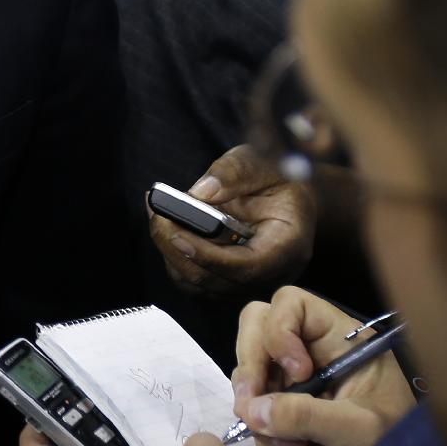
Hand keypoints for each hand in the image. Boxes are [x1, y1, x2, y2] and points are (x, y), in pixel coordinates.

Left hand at [152, 144, 318, 297]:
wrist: (286, 195)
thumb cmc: (278, 178)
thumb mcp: (262, 161)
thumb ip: (234, 173)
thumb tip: (200, 193)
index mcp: (289, 247)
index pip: (247, 268)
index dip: (208, 256)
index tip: (177, 233)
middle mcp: (271, 274)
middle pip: (216, 281)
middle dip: (179, 249)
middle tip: (158, 215)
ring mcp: (248, 283)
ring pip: (198, 284)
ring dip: (171, 252)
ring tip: (160, 214)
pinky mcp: (228, 281)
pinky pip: (193, 280)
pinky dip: (175, 255)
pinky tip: (168, 225)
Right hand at [231, 289, 416, 445]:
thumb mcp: (357, 430)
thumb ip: (305, 414)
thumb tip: (252, 410)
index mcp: (341, 343)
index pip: (290, 305)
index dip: (278, 331)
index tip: (294, 375)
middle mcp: (314, 359)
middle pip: (256, 334)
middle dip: (251, 373)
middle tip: (251, 407)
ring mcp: (296, 393)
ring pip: (252, 389)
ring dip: (270, 430)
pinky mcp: (286, 425)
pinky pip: (258, 429)